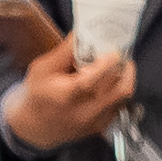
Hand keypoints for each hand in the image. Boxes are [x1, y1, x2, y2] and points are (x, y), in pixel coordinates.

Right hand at [6, 38, 135, 149]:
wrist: (36, 127)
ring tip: (118, 68)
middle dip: (125, 69)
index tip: (114, 50)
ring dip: (125, 80)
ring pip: (124, 98)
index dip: (109, 63)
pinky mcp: (101, 127)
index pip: (94, 79)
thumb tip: (83, 32)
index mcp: (67, 94)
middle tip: (121, 57)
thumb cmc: (38, 95)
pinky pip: (120, 107)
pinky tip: (110, 84)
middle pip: (119, 89)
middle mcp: (84, 111)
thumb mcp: (43, 68)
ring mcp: (95, 122)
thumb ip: (65, 51)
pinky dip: (119, 93)